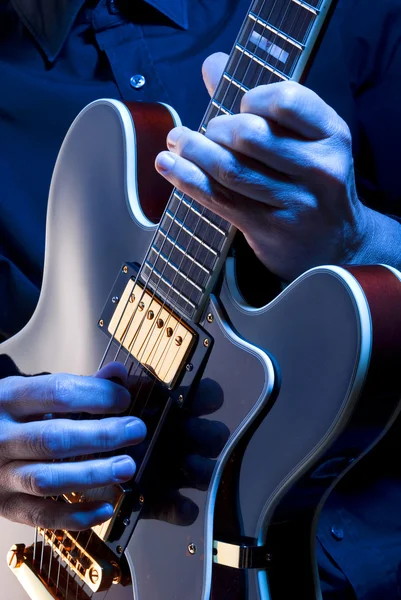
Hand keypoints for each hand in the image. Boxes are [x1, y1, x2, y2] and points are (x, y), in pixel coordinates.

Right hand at [0, 361, 145, 529]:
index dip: (96, 395)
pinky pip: (41, 516)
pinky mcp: (5, 506)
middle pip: (54, 438)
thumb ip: (78, 385)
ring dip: (92, 474)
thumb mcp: (33, 392)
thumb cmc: (10, 415)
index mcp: (9, 398)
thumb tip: (118, 374)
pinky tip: (105, 507)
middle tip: (136, 430)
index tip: (124, 399)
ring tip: (126, 466)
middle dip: (101, 435)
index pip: (57, 392)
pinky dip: (75, 516)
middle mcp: (0, 436)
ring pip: (47, 479)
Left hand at [155, 53, 371, 281]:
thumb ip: (261, 101)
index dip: (252, 97)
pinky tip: (168, 165)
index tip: (240, 106)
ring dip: (193, 150)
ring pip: (230, 169)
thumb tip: (212, 63)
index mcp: (332, 134)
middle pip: (250, 135)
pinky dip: (187, 178)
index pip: (286, 100)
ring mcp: (296, 202)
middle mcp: (319, 168)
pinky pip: (220, 198)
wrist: (336, 244)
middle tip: (205, 132)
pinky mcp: (270, 229)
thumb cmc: (312, 182)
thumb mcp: (305, 140)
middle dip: (216, 128)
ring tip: (177, 141)